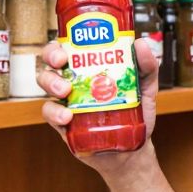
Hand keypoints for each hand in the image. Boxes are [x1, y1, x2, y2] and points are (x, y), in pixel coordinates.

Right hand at [38, 38, 160, 166]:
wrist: (132, 149)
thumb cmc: (136, 114)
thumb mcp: (146, 88)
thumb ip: (147, 67)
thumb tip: (141, 44)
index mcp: (90, 67)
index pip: (69, 47)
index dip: (62, 43)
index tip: (68, 47)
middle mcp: (74, 81)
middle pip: (52, 61)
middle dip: (51, 56)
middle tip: (61, 63)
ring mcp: (66, 101)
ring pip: (45, 83)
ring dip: (51, 83)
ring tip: (65, 91)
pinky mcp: (62, 123)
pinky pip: (49, 113)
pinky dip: (55, 112)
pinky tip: (67, 117)